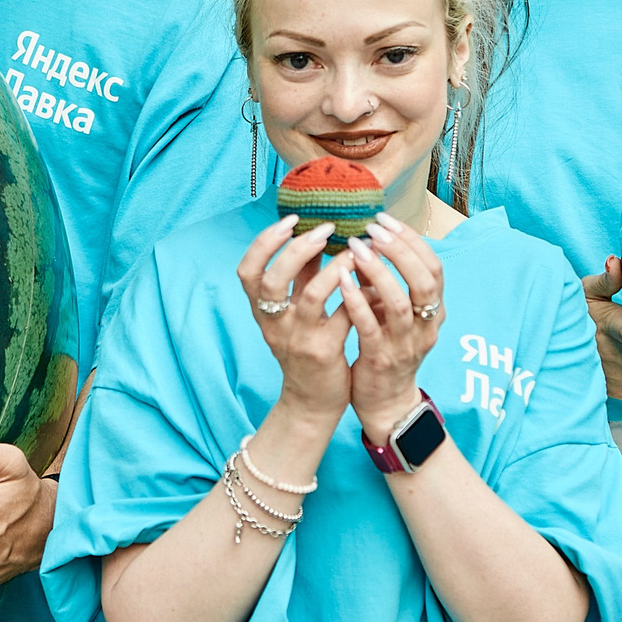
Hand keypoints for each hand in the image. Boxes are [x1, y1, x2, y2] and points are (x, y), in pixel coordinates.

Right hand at [235, 216, 353, 424]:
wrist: (312, 400)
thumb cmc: (305, 346)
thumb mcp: (294, 312)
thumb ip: (300, 277)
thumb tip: (312, 232)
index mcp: (262, 310)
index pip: (247, 272)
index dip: (263, 243)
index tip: (289, 221)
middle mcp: (274, 324)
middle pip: (273, 280)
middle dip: (299, 249)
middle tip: (326, 229)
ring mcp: (298, 340)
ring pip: (312, 296)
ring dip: (335, 268)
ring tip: (355, 252)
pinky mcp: (325, 353)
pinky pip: (344, 316)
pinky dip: (359, 296)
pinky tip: (374, 283)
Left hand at [345, 213, 446, 434]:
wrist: (386, 402)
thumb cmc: (388, 349)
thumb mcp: (398, 314)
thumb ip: (393, 283)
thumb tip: (374, 240)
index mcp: (433, 311)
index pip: (434, 267)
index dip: (412, 241)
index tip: (386, 220)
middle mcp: (426, 326)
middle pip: (425, 280)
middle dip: (399, 250)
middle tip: (372, 228)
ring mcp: (406, 345)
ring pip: (400, 302)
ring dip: (378, 271)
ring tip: (355, 248)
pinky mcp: (381, 360)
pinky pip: (371, 327)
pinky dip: (357, 301)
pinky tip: (342, 281)